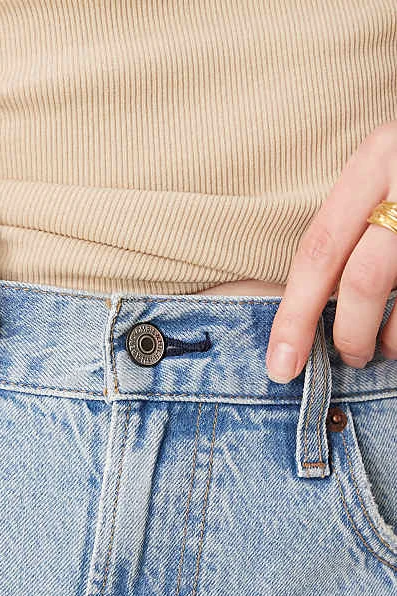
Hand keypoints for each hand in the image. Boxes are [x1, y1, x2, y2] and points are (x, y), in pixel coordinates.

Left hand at [266, 121, 396, 381]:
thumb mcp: (385, 169)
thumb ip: (352, 223)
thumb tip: (308, 310)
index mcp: (376, 159)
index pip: (318, 250)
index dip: (293, 316)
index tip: (280, 364)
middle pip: (363, 281)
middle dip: (348, 335)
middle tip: (349, 358)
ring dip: (392, 340)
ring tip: (387, 348)